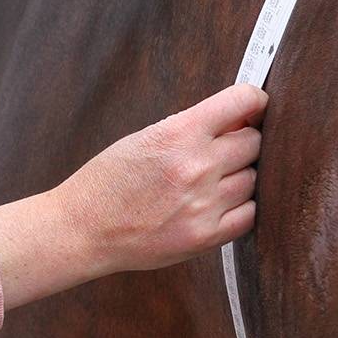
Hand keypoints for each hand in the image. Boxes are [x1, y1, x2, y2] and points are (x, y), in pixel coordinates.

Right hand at [0, 84, 265, 308]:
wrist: (82, 229)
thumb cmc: (110, 179)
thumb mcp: (147, 136)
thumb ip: (194, 127)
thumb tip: (242, 118)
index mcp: (178, 133)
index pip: (242, 101)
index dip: (254, 100)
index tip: (255, 105)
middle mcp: (196, 166)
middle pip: (254, 142)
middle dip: (244, 141)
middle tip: (226, 149)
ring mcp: (203, 204)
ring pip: (253, 178)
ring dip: (240, 175)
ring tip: (212, 181)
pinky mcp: (205, 236)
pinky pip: (249, 214)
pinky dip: (241, 207)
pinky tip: (220, 203)